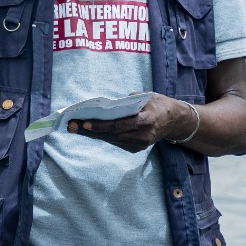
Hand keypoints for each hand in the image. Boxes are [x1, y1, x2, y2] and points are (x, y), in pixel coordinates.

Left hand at [68, 93, 197, 153]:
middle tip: (70, 125)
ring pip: (111, 139)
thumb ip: (126, 102)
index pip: (120, 125)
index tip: (85, 123)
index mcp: (148, 120)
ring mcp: (140, 144)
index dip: (101, 125)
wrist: (174, 121)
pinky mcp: (136, 148)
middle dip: (89, 130)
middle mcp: (143, 135)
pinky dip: (101, 136)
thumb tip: (104, 106)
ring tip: (74, 128)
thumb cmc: (157, 104)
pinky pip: (115, 142)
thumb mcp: (146, 97)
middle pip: (111, 134)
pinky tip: (87, 131)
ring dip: (91, 134)